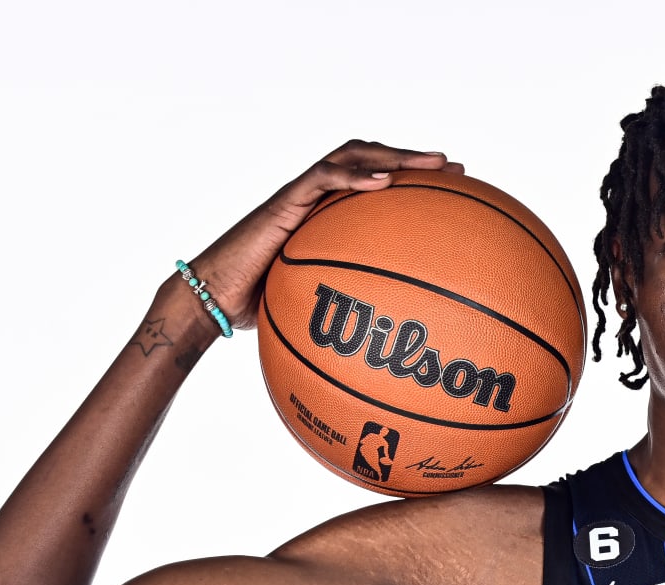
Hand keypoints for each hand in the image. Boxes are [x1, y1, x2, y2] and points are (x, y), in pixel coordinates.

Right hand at [184, 141, 463, 331]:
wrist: (211, 300)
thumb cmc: (258, 310)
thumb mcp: (314, 308)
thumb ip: (348, 311)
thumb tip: (390, 347)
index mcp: (324, 216)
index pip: (373, 183)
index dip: (411, 180)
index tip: (453, 188)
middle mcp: (313, 199)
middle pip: (368, 159)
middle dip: (411, 159)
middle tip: (454, 167)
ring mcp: (297, 197)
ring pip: (349, 157)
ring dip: (393, 157)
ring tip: (430, 164)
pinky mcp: (281, 203)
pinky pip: (320, 180)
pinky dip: (353, 177)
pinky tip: (384, 183)